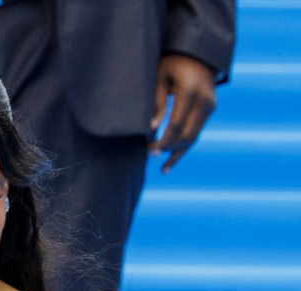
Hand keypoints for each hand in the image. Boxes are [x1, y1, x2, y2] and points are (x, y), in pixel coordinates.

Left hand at [150, 54, 216, 173]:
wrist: (197, 52)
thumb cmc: (171, 63)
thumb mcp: (159, 77)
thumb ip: (156, 102)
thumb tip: (151, 129)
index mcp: (190, 90)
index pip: (176, 124)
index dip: (163, 140)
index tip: (149, 150)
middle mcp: (205, 100)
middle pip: (187, 133)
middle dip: (169, 148)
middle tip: (150, 155)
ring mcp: (210, 105)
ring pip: (194, 136)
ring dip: (178, 153)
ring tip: (163, 169)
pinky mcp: (210, 109)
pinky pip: (197, 132)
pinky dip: (184, 146)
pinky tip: (170, 162)